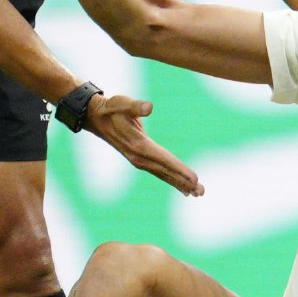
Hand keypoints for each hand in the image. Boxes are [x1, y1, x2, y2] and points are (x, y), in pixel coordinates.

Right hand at [83, 93, 203, 195]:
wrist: (96, 118)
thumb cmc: (112, 108)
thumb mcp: (121, 103)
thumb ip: (136, 106)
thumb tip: (149, 107)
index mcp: (138, 144)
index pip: (163, 159)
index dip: (179, 168)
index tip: (194, 178)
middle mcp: (139, 157)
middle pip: (165, 171)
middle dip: (183, 181)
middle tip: (201, 191)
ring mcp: (139, 160)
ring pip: (163, 174)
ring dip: (180, 184)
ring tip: (198, 193)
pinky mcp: (140, 160)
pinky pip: (159, 173)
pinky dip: (172, 180)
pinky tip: (183, 189)